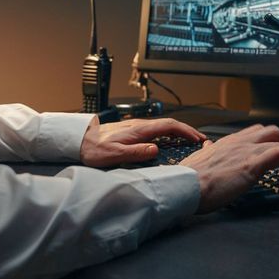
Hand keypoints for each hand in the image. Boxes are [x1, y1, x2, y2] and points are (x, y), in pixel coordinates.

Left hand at [79, 117, 206, 166]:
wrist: (79, 140)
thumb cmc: (94, 148)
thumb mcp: (115, 154)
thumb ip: (136, 152)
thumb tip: (155, 150)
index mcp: (139, 129)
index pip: (169, 125)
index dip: (185, 131)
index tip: (197, 138)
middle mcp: (139, 126)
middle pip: (169, 124)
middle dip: (187, 130)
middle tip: (199, 139)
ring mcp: (136, 127)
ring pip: (162, 127)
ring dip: (178, 132)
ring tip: (188, 141)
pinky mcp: (131, 131)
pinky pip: (155, 131)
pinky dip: (167, 134)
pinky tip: (167, 142)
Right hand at [178, 124, 278, 213]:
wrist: (183, 186)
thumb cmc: (188, 179)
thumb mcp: (197, 159)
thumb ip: (207, 151)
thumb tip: (209, 147)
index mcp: (227, 143)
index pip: (253, 132)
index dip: (266, 143)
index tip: (268, 157)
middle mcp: (238, 142)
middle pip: (271, 130)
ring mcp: (245, 151)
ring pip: (278, 138)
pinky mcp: (251, 164)